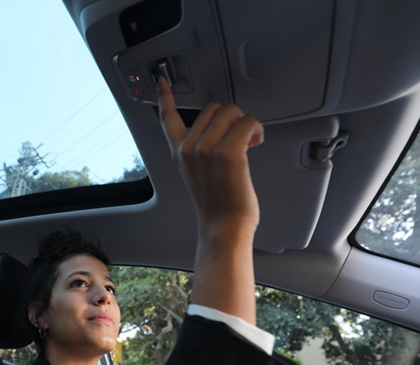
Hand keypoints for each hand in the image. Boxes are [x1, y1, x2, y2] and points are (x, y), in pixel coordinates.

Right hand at [157, 77, 263, 238]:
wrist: (223, 227)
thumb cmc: (217, 206)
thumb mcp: (198, 175)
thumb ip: (200, 151)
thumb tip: (224, 129)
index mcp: (178, 153)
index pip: (167, 118)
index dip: (165, 97)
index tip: (162, 82)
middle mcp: (188, 148)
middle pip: (213, 108)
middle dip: (230, 117)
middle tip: (238, 136)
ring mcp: (206, 149)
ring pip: (231, 111)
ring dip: (245, 122)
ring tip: (250, 141)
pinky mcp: (228, 152)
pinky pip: (248, 122)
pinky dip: (257, 129)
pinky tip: (257, 142)